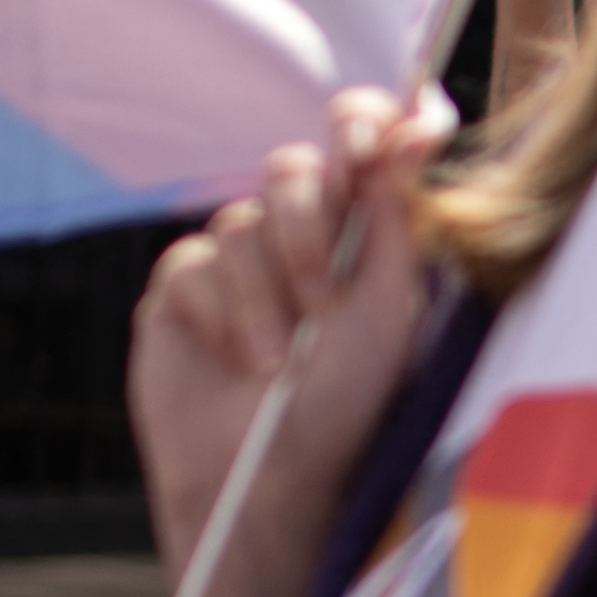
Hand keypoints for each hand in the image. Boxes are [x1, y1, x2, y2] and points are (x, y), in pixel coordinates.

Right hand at [136, 89, 443, 533]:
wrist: (268, 475)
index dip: (362, 121)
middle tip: (322, 302)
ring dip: (265, 298)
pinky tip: (234, 361)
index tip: (366, 143)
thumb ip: (394, 215)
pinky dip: (221, 315)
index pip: (359, 141)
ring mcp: (233, 260)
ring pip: (239, 221)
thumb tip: (418, 124)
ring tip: (275, 365)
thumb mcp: (388, 309)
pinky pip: (192, 262)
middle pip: (291, 166)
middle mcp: (295, 235)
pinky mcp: (179, 289)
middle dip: (308, 230)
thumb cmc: (344, 403)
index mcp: (359, 233)